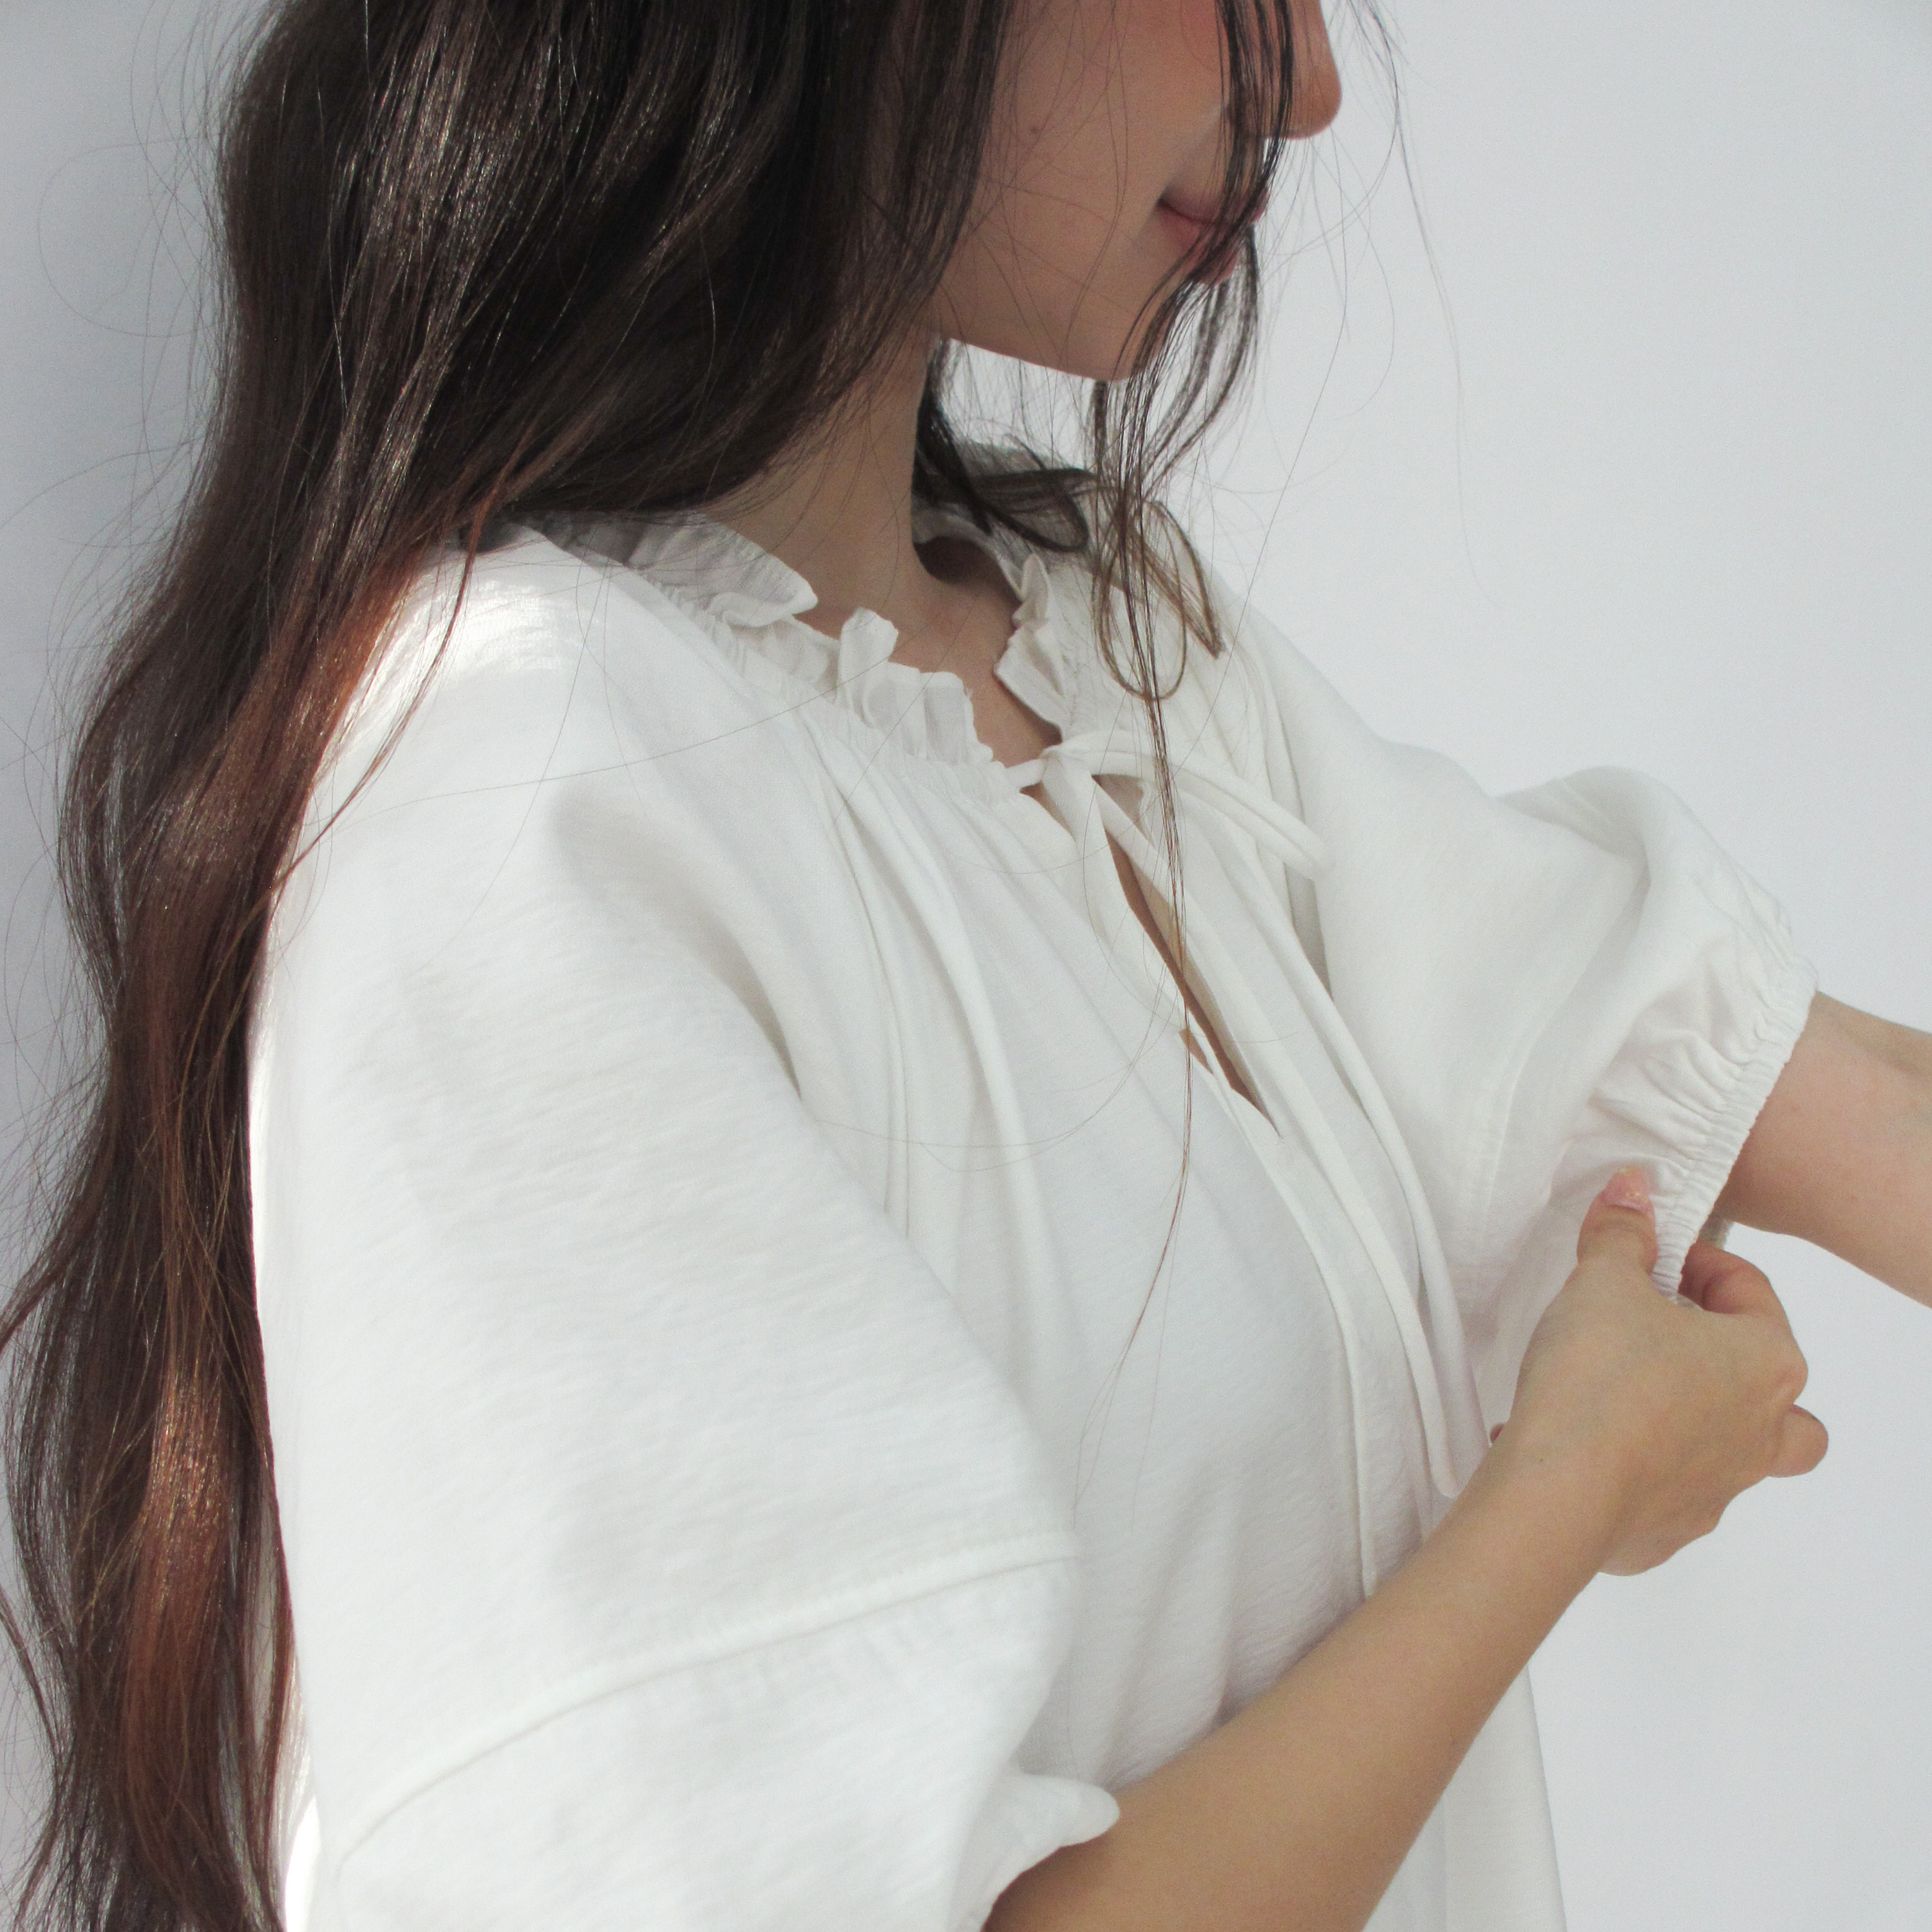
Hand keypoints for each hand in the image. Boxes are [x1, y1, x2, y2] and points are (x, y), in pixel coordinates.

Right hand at [1492, 1169, 1829, 1576]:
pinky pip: (1665, 1494)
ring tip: (1622, 1399)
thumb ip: (1623, 1234)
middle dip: (1736, 1368)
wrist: (1559, 1495)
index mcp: (1765, 1364)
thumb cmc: (1601, 1379)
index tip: (1652, 1255)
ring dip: (1691, 1424)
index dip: (1698, 1261)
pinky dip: (1635, 1471)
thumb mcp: (1603, 1282)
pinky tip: (1581, 1447)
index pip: (1751, 1292)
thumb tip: (1633, 1190)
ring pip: (1732, 1454)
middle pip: (1779, 1397)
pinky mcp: (1667, 1532)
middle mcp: (1760, 1433)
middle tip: (1671, 1342)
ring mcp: (1719, 1490)